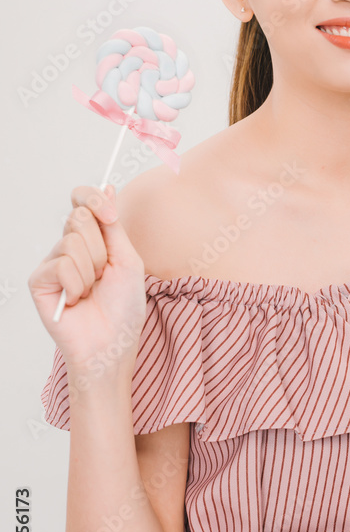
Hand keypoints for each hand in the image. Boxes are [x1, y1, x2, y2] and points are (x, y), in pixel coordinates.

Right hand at [27, 184, 145, 372]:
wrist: (112, 344)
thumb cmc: (124, 308)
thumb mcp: (127, 260)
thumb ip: (113, 225)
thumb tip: (107, 186)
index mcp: (93, 238)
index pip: (83, 201)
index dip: (93, 199)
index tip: (111, 213)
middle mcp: (70, 246)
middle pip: (79, 218)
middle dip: (100, 248)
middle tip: (104, 274)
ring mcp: (53, 263)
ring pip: (71, 242)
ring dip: (91, 271)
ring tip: (92, 292)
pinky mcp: (39, 280)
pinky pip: (61, 264)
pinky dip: (77, 285)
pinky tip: (76, 301)